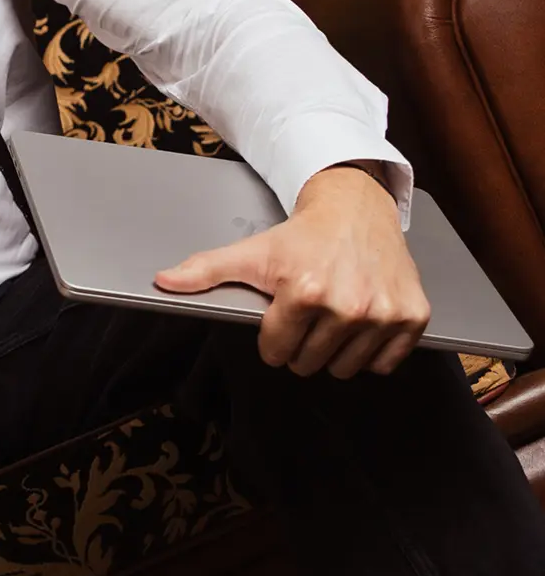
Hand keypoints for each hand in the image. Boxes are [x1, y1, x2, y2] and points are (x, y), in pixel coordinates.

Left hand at [153, 164, 429, 377]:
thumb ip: (205, 270)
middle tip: (306, 314)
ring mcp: (383, 313)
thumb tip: (162, 281)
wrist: (354, 207)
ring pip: (347, 368)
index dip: (273, 338)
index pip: (276, 352)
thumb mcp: (250, 251)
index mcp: (304, 292)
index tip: (279, 316)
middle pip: (310, 363)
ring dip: (336, 351)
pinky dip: (373, 351)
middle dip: (302, 345)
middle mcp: (347, 305)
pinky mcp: (413, 316)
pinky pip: (386, 363)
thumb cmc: (299, 236)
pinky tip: (361, 322)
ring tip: (332, 315)